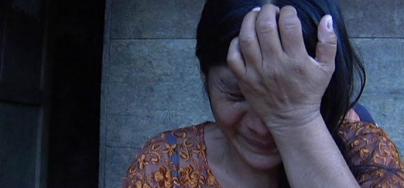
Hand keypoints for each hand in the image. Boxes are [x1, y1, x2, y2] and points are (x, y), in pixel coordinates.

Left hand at [226, 5, 337, 128]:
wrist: (291, 119)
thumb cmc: (309, 92)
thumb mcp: (326, 69)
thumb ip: (328, 43)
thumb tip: (327, 19)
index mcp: (295, 60)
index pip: (289, 25)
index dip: (288, 12)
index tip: (288, 11)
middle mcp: (274, 64)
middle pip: (265, 27)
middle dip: (267, 11)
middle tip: (270, 9)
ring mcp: (256, 72)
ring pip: (247, 38)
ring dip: (249, 21)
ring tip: (255, 15)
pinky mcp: (244, 80)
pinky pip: (233, 57)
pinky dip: (235, 43)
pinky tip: (243, 37)